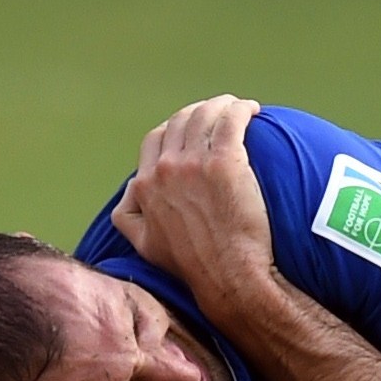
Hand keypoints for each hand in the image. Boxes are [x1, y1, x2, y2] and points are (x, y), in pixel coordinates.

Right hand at [112, 95, 274, 316]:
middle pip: (180, 121)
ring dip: (221, 105)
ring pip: (204, 115)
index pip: (156, 138)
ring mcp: (195, 163)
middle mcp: (165, 168)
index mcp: (145, 184)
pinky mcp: (226, 162)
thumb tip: (132, 192)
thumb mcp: (144, 244)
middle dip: (199, 111)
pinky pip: (231, 121)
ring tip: (238, 108)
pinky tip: (252, 110)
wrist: (228, 275)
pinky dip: (239, 109)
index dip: (175, 128)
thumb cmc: (192, 265)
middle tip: (220, 114)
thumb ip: (128, 216)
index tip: (194, 129)